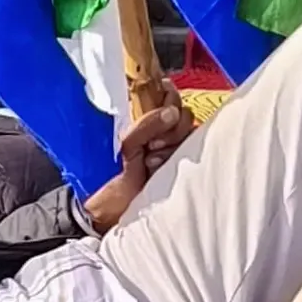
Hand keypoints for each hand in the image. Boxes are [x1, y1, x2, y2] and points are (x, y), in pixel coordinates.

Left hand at [81, 99, 194, 231]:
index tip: (157, 114)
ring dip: (172, 145)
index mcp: (140, 115)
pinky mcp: (181, 163)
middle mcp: (159, 127)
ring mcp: (171, 145)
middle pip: (183, 111)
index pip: (165, 91)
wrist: (110, 210)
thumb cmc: (108, 175)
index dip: (166, 99)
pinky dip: (178, 158)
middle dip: (171, 127)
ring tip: (151, 162)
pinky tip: (160, 170)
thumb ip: (145, 124)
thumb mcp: (124, 144)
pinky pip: (193, 150)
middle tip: (151, 145)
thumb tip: (171, 112)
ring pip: (190, 131)